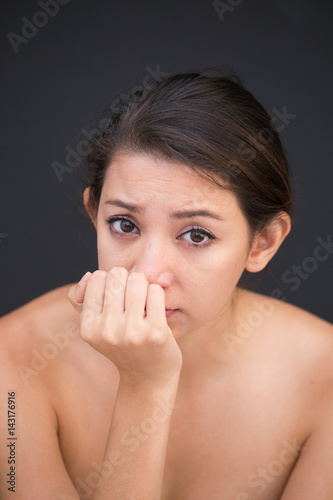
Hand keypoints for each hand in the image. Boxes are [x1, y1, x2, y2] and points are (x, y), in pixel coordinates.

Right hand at [68, 268, 181, 386]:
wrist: (148, 378)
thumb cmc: (122, 345)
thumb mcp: (95, 326)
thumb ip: (81, 299)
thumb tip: (88, 275)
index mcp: (88, 328)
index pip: (97, 277)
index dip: (110, 283)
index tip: (117, 300)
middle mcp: (107, 331)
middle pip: (118, 275)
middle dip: (127, 281)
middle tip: (133, 299)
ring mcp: (132, 332)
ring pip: (138, 280)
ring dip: (144, 286)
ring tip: (144, 303)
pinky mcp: (156, 332)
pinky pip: (156, 291)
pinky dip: (157, 296)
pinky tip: (156, 311)